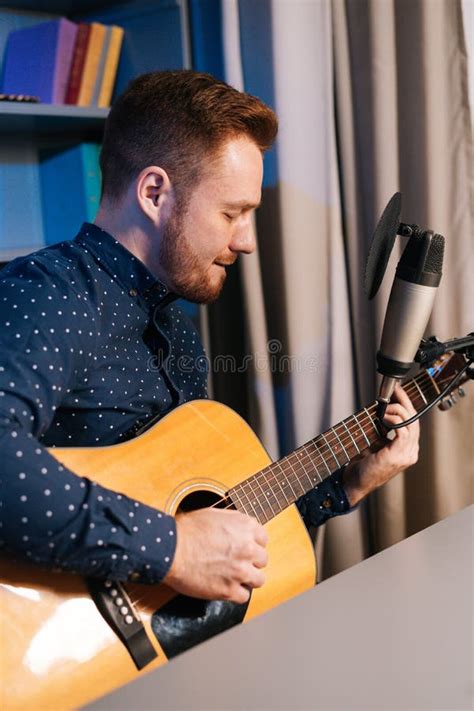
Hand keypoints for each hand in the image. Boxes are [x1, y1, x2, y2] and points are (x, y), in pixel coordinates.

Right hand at [163, 507, 267, 603]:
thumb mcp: (214, 514)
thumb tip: (240, 530)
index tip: (246, 549)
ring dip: (248, 579)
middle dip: (251, 561)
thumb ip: (234, 523)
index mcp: (245, 527)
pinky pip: (243, 596)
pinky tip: (226, 587)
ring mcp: (240, 570)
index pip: (263, 539)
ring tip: (234, 577)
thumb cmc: (186, 530)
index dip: (253, 544)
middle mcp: (248, 548)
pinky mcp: (229, 590)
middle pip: (262, 560)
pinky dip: (235, 594)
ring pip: (258, 580)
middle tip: (237, 562)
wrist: (171, 548)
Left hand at [343, 383, 419, 505]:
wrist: (354, 483)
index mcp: (407, 449)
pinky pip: (403, 431)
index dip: (406, 406)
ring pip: (411, 423)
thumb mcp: (376, 443)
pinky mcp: (398, 455)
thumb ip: (383, 431)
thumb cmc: (362, 465)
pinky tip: (384, 416)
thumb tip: (382, 411)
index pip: (412, 423)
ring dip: (398, 410)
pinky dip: (395, 419)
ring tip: (385, 406)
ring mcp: (406, 455)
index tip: (397, 392)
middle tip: (395, 390)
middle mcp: (410, 452)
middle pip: (415, 420)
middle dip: (404, 402)